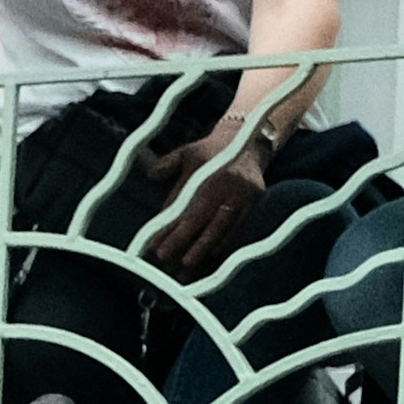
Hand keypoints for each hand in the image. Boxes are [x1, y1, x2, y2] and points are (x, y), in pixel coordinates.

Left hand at [134, 127, 270, 278]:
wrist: (249, 140)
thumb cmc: (212, 151)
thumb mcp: (187, 151)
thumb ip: (167, 164)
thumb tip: (150, 175)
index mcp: (202, 168)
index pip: (180, 202)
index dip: (166, 225)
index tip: (154, 243)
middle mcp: (222, 180)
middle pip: (198, 217)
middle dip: (180, 240)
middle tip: (165, 258)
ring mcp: (240, 192)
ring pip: (219, 226)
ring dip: (202, 247)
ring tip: (187, 263)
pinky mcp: (253, 201)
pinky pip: (238, 228)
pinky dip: (224, 243)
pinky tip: (212, 256)